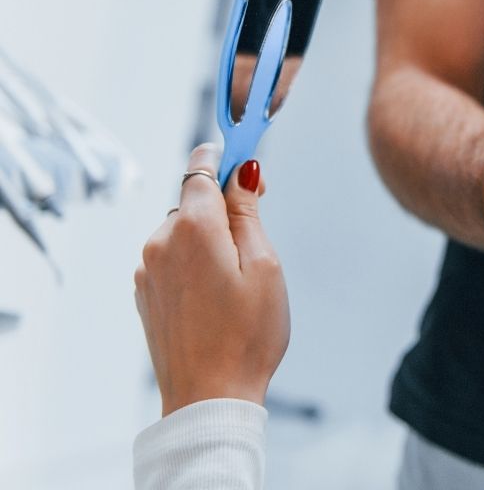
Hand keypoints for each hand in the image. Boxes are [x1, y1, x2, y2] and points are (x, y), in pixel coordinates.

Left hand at [134, 144, 289, 415]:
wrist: (209, 397)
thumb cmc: (248, 335)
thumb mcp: (265, 264)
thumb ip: (249, 212)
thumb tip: (244, 170)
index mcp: (194, 227)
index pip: (202, 166)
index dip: (228, 160)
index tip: (250, 168)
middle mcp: (161, 241)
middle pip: (194, 200)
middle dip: (224, 205)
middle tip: (258, 238)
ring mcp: (148, 268)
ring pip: (183, 230)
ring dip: (209, 238)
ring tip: (238, 279)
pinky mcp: (145, 292)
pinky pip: (172, 258)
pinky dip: (194, 263)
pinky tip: (216, 295)